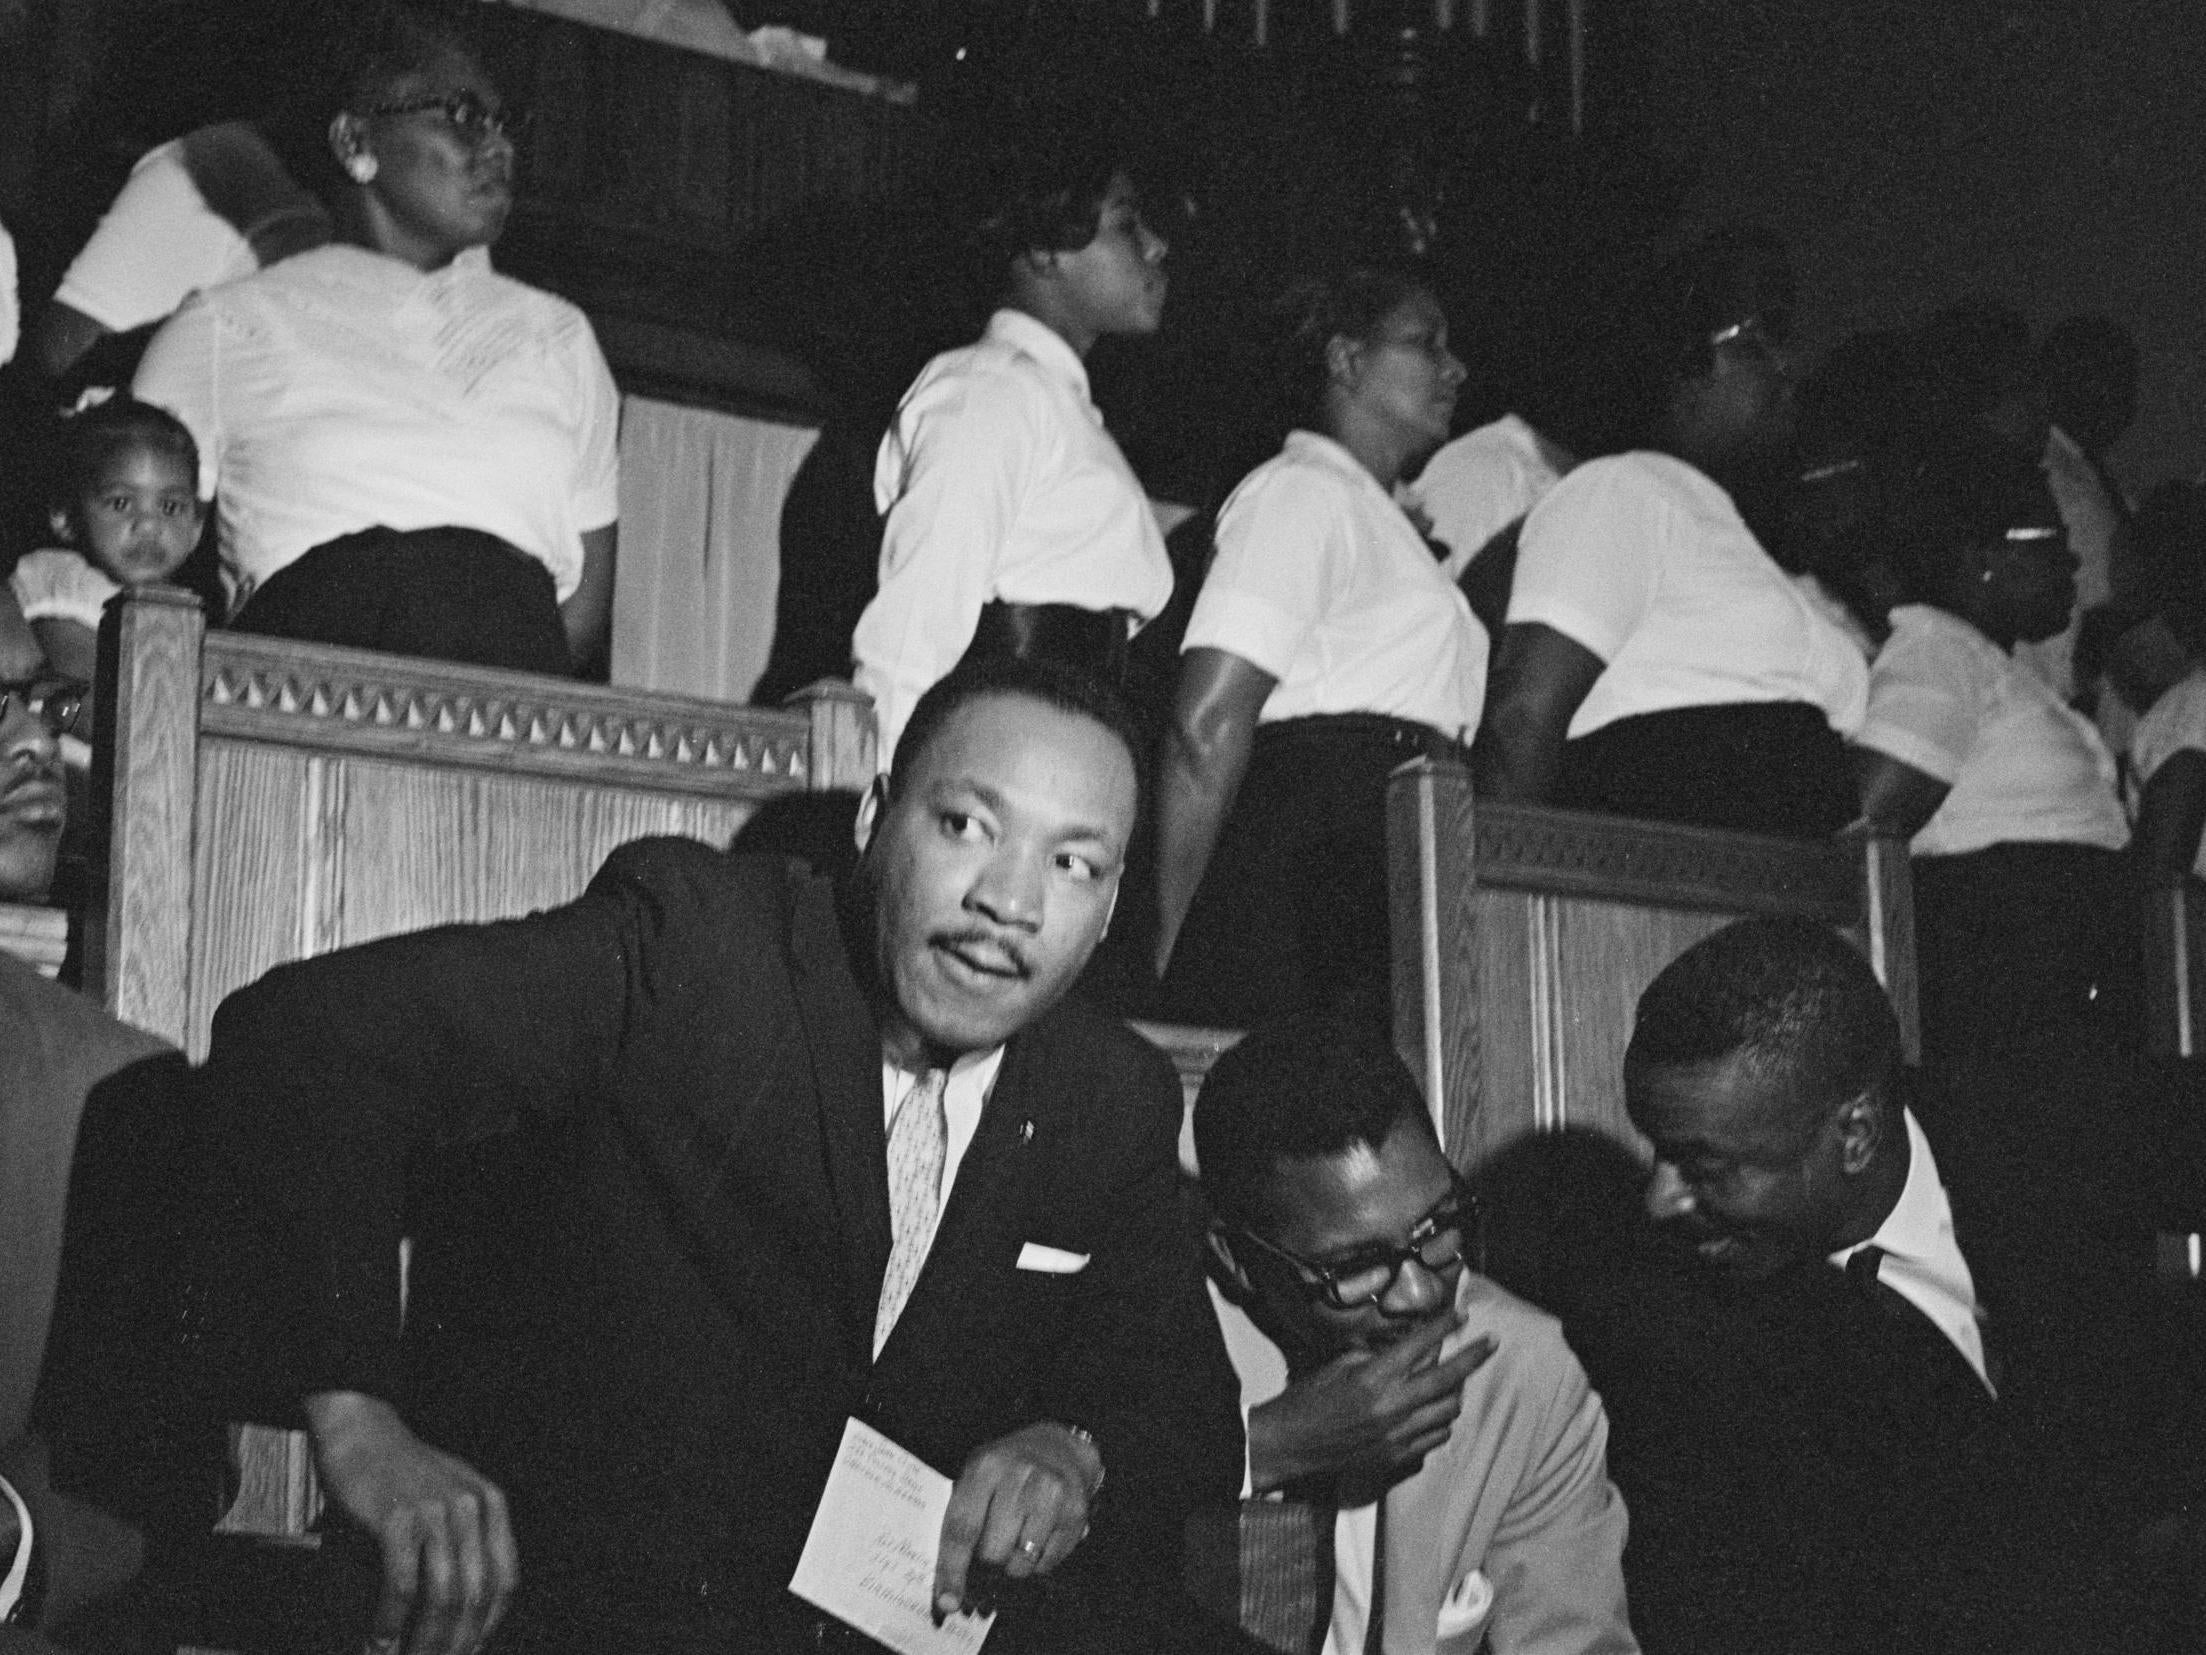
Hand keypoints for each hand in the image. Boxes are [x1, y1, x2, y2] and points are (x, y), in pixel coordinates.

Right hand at [304, 1391, 518, 1654]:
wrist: (362, 1432)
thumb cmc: (402, 1473)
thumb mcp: (450, 1496)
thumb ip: (464, 1540)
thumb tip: (463, 1610)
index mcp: (490, 1504)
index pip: (504, 1580)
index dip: (488, 1624)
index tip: (469, 1650)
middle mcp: (471, 1507)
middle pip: (474, 1595)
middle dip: (455, 1642)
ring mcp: (435, 1511)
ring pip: (442, 1595)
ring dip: (424, 1641)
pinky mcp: (397, 1518)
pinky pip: (401, 1584)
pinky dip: (390, 1623)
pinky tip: (379, 1643)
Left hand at [934, 1422, 1100, 1619]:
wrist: (1059, 1446)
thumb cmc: (1007, 1470)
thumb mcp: (977, 1478)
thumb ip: (962, 1521)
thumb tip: (951, 1587)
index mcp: (985, 1467)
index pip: (962, 1528)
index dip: (952, 1569)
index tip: (948, 1601)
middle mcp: (1019, 1476)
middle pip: (992, 1552)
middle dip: (986, 1564)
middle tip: (989, 1556)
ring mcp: (1050, 1493)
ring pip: (1020, 1564)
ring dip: (1012, 1566)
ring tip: (1015, 1543)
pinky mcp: (1075, 1512)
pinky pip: (1047, 1563)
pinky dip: (1037, 1563)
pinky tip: (1036, 1539)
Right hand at [1247, 1313, 1494, 1493]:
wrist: (1291, 1445)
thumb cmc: (1308, 1398)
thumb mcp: (1337, 1365)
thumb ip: (1374, 1356)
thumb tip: (1404, 1349)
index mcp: (1374, 1377)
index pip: (1420, 1345)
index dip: (1445, 1326)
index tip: (1463, 1314)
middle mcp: (1392, 1406)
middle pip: (1448, 1379)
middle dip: (1474, 1357)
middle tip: (1492, 1343)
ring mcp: (1397, 1435)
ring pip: (1448, 1411)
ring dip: (1456, 1392)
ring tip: (1456, 1380)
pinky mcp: (1396, 1457)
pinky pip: (1435, 1437)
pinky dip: (1441, 1421)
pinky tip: (1436, 1412)